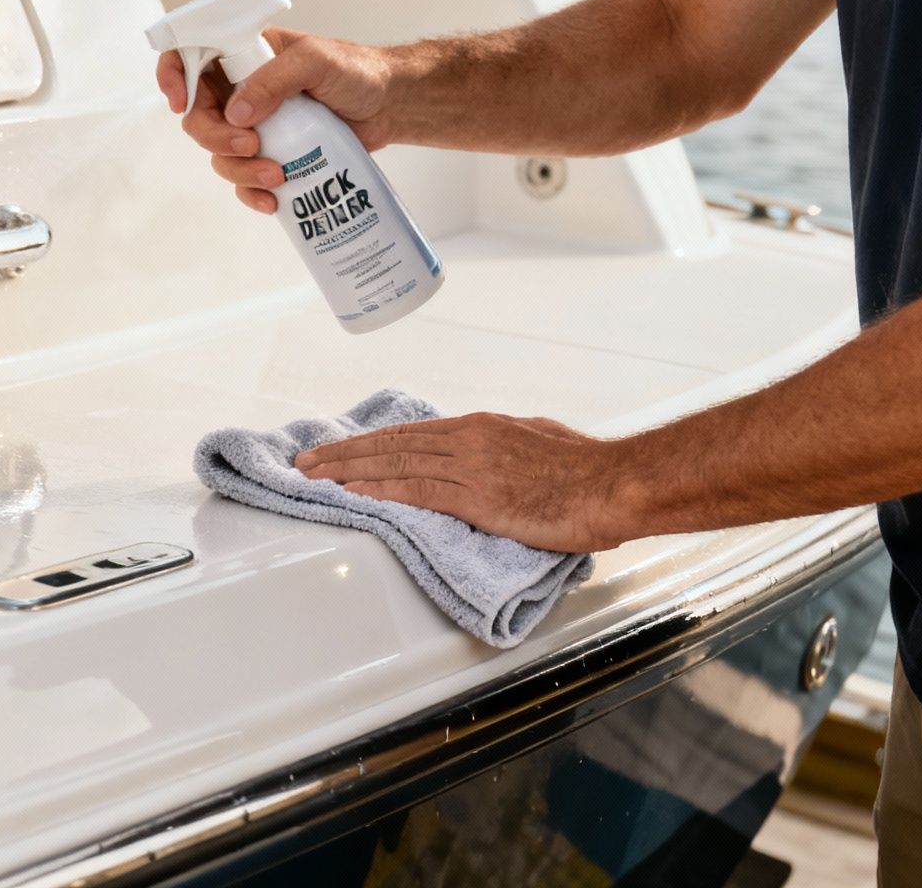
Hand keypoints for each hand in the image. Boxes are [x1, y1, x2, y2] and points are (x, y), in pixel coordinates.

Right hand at [155, 29, 395, 213]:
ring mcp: (255, 124)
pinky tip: (273, 201)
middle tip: (250, 146)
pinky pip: (245, 179)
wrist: (391, 105)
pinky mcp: (272, 154)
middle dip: (217, 138)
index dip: (174, 77)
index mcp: (244, 55)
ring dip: (240, 171)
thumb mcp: (316, 61)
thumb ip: (274, 80)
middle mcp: (241, 89)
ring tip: (278, 175)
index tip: (180, 104)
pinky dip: (252, 193)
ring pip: (220, 154)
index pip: (191, 56)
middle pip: (199, 117)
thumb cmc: (357, 71)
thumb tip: (236, 114)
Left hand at [293, 413, 639, 552]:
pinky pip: (416, 490)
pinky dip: (378, 488)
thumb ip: (505, 447)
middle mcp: (468, 439)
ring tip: (313, 476)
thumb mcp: (537, 442)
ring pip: (394, 461)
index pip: (411, 432)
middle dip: (344, 451)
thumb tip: (492, 454)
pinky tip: (353, 492)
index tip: (341, 447)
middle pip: (391, 442)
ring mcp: (470, 466)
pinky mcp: (477, 496)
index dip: (370, 440)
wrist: (615, 483)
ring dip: (347, 469)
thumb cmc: (588, 469)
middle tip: (307, 460)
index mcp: (481, 426)